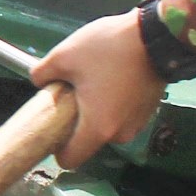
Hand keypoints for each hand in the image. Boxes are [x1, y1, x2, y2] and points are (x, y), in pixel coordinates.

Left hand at [28, 12, 164, 169]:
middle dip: (76, 121)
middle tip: (72, 91)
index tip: (52, 127)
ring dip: (96, 110)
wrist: (157, 35)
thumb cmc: (110, 47)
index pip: (70, 160)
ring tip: (94, 80)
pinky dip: (113, 103)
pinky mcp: (147, 110)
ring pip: (105, 126)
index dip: (56, 147)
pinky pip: (121, 115)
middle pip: (87, 140)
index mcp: (98, 128)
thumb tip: (38, 80)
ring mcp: (137, 123)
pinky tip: (111, 78)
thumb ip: (41, 74)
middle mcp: (120, 133)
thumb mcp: (63, 56)